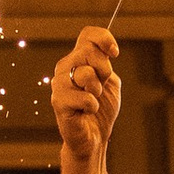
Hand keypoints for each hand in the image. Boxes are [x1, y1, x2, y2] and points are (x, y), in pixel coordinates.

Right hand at [52, 25, 122, 173]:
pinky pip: (85, 97)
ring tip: (92, 101)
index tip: (114, 53)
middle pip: (88, 51)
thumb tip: (105, 52)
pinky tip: (85, 113)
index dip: (103, 38)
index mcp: (78, 59)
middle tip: (101, 86)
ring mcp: (59, 84)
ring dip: (97, 90)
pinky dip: (92, 107)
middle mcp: (65, 67)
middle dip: (103, 69)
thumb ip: (106, 65)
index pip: (87, 35)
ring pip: (85, 74)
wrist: (94, 137)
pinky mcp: (58, 102)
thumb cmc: (101, 110)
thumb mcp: (109, 82)